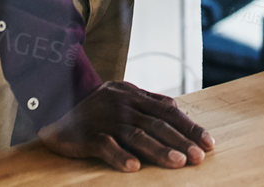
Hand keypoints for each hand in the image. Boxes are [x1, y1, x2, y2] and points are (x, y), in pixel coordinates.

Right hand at [38, 80, 214, 172]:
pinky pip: (106, 146)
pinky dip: (120, 156)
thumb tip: (177, 109)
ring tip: (178, 163)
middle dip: (182, 141)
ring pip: (137, 135)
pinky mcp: (87, 135)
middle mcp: (124, 105)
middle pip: (158, 124)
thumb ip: (148, 101)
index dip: (190, 127)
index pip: (169, 112)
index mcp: (135, 95)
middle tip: (199, 157)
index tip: (208, 143)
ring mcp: (106, 120)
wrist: (55, 103)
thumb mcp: (123, 95)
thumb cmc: (96, 105)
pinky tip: (134, 168)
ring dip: (159, 150)